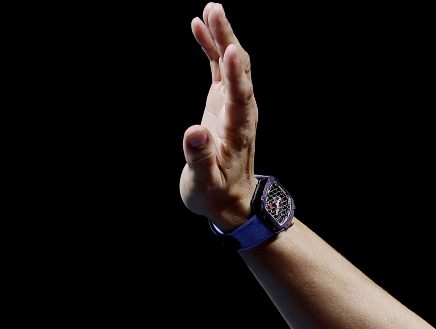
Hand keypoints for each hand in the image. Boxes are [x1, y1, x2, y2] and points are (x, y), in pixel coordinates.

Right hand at [180, 3, 257, 231]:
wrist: (229, 201)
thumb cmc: (216, 194)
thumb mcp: (205, 183)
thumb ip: (200, 158)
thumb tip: (193, 134)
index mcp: (238, 131)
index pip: (240, 97)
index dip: (235, 74)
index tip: (229, 50)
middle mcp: (241, 113)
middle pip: (238, 71)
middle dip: (228, 40)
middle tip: (216, 10)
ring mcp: (233, 105)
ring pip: (230, 65)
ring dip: (222, 37)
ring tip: (211, 9)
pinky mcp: (222, 103)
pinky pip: (218, 70)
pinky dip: (210, 47)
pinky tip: (199, 25)